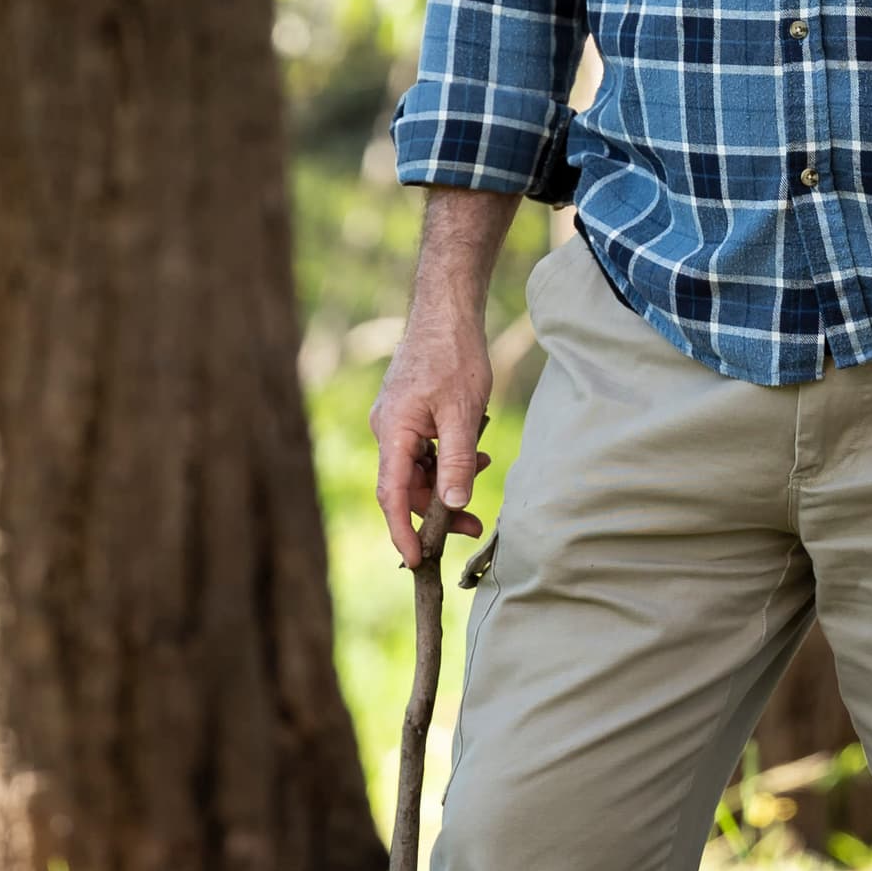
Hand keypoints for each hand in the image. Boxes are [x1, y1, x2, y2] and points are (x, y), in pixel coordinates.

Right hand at [368, 291, 494, 567]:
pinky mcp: (409, 413)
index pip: (392, 495)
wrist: (447, 310)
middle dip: (439, 509)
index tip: (419, 560)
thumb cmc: (454, 356)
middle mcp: (387, 430)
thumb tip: (453, 505)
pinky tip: (475, 454)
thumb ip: (458, 462)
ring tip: (484, 475)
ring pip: (417, 469)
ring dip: (447, 481)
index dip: (403, 532)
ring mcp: (396, 421)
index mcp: (392, 432)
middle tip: (474, 525)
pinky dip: (446, 459)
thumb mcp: (464, 414)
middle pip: (406, 486)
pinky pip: (423, 450)